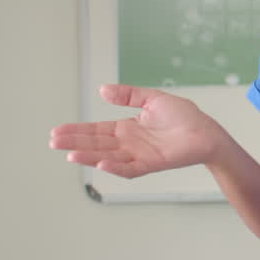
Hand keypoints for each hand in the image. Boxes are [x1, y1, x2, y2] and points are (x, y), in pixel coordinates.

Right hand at [49, 84, 226, 177]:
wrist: (207, 131)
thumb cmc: (184, 116)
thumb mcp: (152, 98)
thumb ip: (128, 95)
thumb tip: (101, 90)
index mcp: (127, 128)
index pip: (97, 130)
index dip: (77, 131)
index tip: (57, 131)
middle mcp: (129, 144)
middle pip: (96, 144)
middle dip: (75, 142)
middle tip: (53, 141)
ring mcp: (138, 155)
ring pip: (107, 157)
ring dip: (89, 156)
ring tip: (69, 154)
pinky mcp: (152, 164)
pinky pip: (129, 169)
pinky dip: (115, 167)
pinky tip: (100, 163)